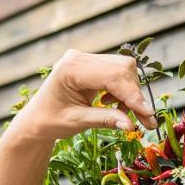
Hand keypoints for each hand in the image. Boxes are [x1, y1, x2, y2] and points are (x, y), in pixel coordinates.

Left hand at [11, 49, 158, 141]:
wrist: (36, 120)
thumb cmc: (50, 121)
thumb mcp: (77, 123)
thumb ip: (105, 120)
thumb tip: (131, 126)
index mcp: (71, 68)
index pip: (112, 77)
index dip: (133, 96)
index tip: (148, 115)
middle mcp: (79, 58)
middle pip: (122, 69)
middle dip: (135, 96)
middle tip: (145, 122)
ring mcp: (85, 59)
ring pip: (123, 70)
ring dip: (129, 94)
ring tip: (122, 115)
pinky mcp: (90, 65)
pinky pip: (116, 72)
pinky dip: (122, 90)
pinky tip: (110, 104)